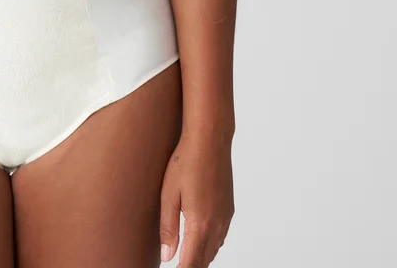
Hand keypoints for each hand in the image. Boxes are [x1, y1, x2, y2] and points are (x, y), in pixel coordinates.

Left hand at [159, 131, 234, 266]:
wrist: (210, 141)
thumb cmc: (186, 162)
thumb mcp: (169, 194)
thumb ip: (168, 227)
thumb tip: (167, 256)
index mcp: (200, 224)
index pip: (191, 262)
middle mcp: (217, 225)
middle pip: (204, 260)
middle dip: (191, 266)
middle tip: (177, 265)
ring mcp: (225, 217)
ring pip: (214, 250)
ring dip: (200, 257)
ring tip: (185, 258)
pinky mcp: (229, 209)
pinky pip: (221, 237)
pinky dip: (210, 245)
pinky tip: (199, 241)